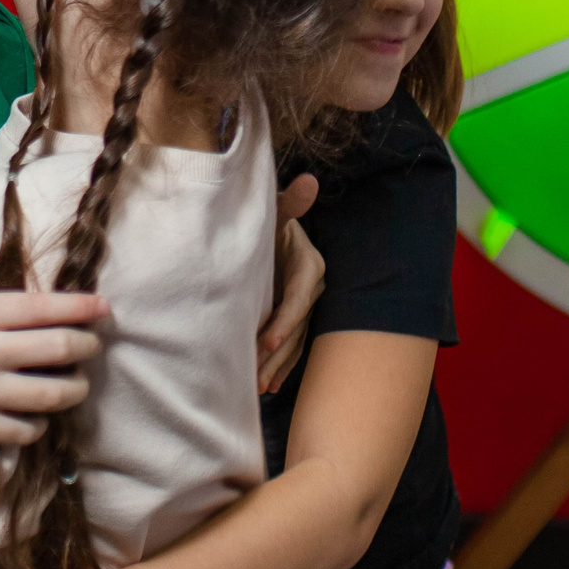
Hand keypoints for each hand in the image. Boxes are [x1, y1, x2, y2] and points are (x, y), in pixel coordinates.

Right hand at [0, 287, 108, 464]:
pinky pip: (25, 429)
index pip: (42, 306)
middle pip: (59, 348)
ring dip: (74, 389)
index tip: (104, 308)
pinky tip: (37, 417)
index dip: (82, 307)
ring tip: (76, 385)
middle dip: (87, 348)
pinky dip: (39, 424)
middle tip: (93, 348)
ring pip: (52, 393)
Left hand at [257, 173, 321, 392]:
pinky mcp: (294, 318)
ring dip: (277, 366)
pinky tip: (269, 386)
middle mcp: (311, 290)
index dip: (285, 320)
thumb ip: (290, 203)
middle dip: (277, 355)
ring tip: (258, 387)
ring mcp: (304, 307)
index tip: (267, 341)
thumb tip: (310, 180)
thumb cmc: (269, 222)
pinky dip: (281, 366)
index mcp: (309, 266)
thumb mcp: (277, 212)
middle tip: (257, 377)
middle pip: (295, 328)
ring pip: (293, 342)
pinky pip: (291, 346)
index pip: (299, 298)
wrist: (271, 232)